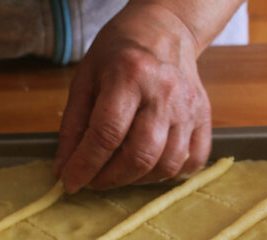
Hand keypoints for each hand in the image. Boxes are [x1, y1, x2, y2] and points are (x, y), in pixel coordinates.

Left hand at [54, 3, 211, 191]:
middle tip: (93, 180)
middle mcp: (164, 92)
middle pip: (140, 155)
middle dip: (110, 179)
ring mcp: (188, 106)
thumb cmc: (119, 52)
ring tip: (119, 173)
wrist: (165, 29)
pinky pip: (194, 159)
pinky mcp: (203, 115)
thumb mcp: (85, 79)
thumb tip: (63, 169)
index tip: (70, 183)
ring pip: (167, 164)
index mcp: (129, 76)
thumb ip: (73, 126)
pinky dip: (171, 174)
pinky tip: (150, 168)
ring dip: (137, 180)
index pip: (106, 134)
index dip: (85, 166)